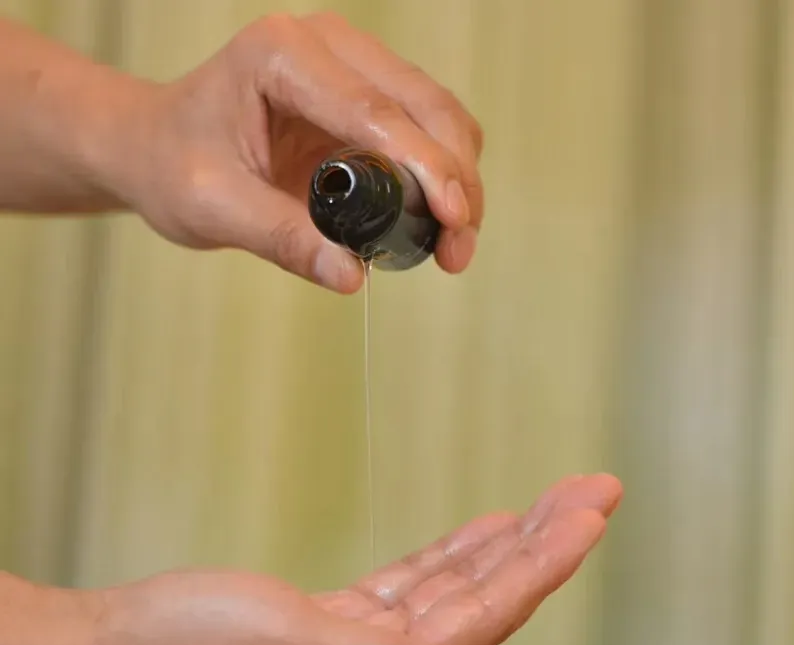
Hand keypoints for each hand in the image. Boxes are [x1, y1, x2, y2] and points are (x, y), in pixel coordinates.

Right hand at [29, 474, 619, 644]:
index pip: (490, 613)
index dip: (546, 562)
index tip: (588, 513)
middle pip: (491, 594)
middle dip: (547, 540)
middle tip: (596, 489)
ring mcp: (368, 643)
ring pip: (460, 583)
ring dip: (512, 541)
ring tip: (561, 499)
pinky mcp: (341, 622)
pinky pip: (416, 582)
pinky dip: (455, 552)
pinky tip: (489, 527)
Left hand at [105, 13, 483, 292]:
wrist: (157, 146)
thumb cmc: (173, 165)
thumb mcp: (213, 207)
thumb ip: (281, 238)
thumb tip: (352, 274)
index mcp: (281, 54)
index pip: (373, 110)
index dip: (424, 165)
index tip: (452, 217)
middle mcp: (327, 44)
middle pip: (424, 105)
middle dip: (454, 179)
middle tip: (458, 248)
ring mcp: (354, 63)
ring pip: (439, 114)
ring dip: (460, 179)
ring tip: (453, 244)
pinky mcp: (370, 92)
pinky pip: (429, 128)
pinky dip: (445, 174)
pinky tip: (437, 220)